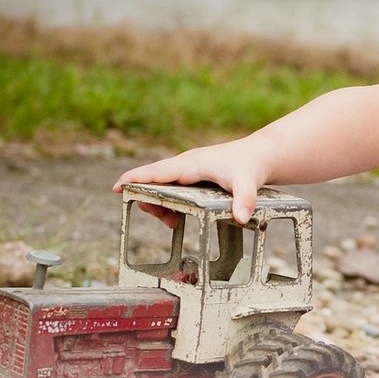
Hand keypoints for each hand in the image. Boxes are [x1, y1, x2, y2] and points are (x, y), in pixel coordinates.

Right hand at [113, 137, 267, 225]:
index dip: (135, 179)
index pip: (157, 171)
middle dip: (148, 199)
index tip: (117, 188)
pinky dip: (167, 201)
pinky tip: (175, 217)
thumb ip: (244, 199)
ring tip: (171, 222)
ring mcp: (187, 169)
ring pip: (161, 186)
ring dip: (158, 204)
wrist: (261, 155)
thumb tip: (242, 218)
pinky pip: (170, 187)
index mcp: (190, 164)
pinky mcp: (193, 175)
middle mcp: (185, 164)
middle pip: (154, 181)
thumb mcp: (249, 183)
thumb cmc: (250, 165)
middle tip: (163, 220)